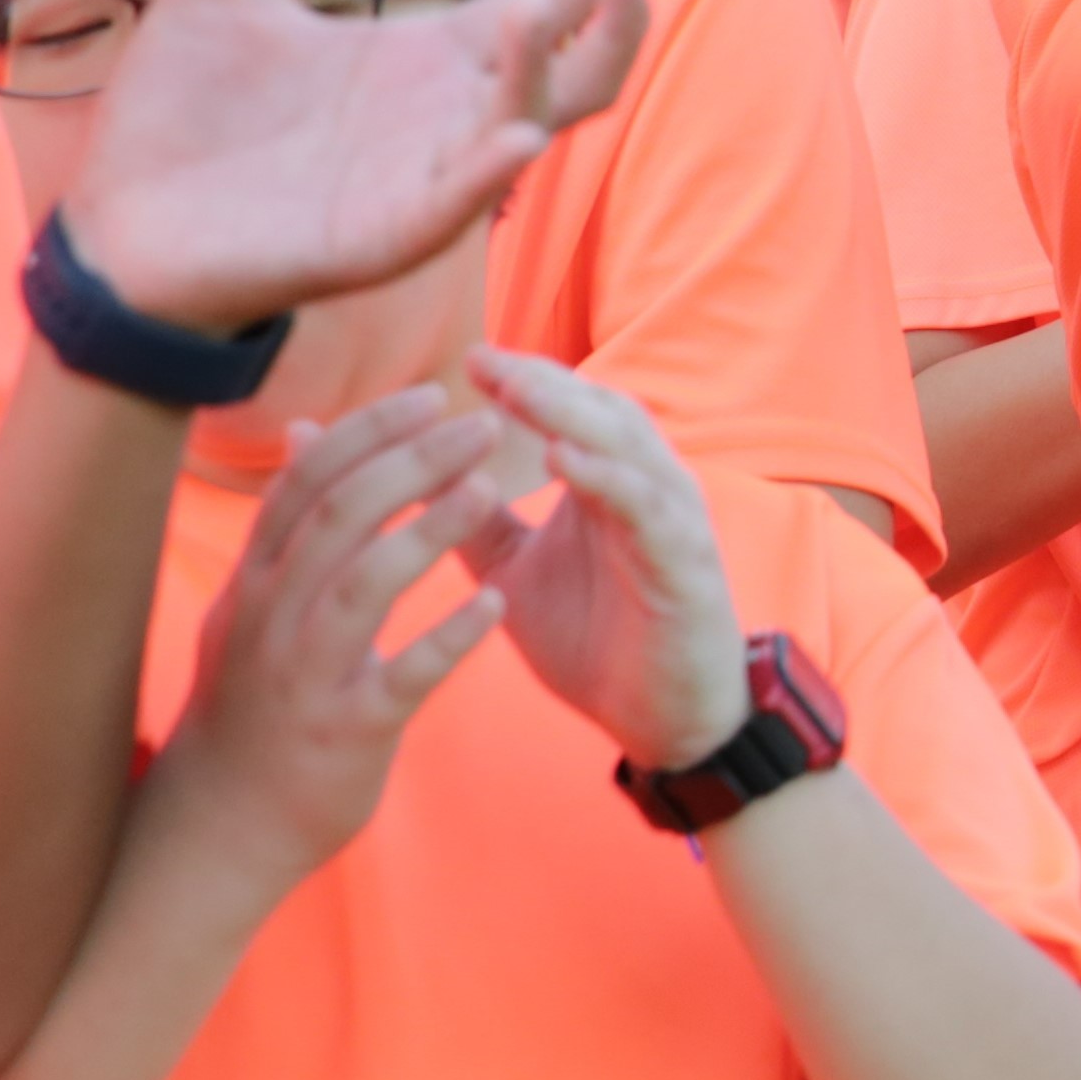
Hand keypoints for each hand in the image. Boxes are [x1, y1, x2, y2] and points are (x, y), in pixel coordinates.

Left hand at [63, 0, 650, 332]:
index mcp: (428, 57)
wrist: (120, 225)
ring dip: (551, 69)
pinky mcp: (385, 235)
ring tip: (543, 9)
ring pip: (530, 122)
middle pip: (579, 63)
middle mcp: (447, 113)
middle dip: (613, 10)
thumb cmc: (180, 115)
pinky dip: (489, 173)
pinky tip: (516, 137)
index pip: (544, 0)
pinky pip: (456, 204)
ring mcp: (425, 176)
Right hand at [160, 389, 520, 898]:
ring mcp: (303, 674)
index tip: (433, 393)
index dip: (369, 431)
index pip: (308, 482)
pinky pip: (401, 676)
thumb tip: (307, 432)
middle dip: (411, 460)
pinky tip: (498, 606)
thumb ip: (287, 525)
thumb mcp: (254, 605)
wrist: (220, 825)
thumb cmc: (254, 702)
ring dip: (429, 530)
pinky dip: (449, 638)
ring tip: (490, 488)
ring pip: (363, 583)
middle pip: (338, 515)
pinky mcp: (344, 730)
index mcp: (255, 581)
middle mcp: (271, 617)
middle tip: (481, 424)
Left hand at [454, 350, 747, 774]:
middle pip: (599, 410)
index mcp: (607, 484)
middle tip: (485, 361)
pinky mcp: (687, 563)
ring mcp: (673, 521)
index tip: (466, 360)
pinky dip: (609, 477)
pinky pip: (650, 508)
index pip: (569, 409)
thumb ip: (463, 517)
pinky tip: (563, 460)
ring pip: (627, 445)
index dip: (523, 380)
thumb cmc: (593, 638)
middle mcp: (648, 487)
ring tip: (517, 392)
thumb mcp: (510, 570)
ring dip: (572, 413)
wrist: (661, 719)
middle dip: (542, 382)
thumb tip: (393, 475)